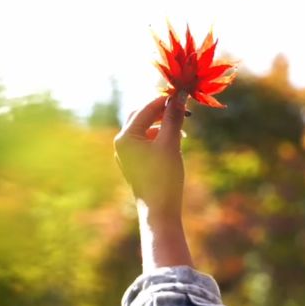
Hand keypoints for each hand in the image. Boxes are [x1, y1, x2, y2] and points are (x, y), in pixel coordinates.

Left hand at [114, 92, 191, 270]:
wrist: (159, 210)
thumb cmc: (164, 177)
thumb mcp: (171, 144)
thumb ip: (174, 118)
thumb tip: (179, 96)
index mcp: (126, 137)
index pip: (146, 109)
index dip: (165, 101)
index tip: (183, 95)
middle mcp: (122, 143)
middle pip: (141, 116)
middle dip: (161, 112)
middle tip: (181, 109)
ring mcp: (126, 154)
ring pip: (144, 129)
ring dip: (161, 125)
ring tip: (181, 130)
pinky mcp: (134, 163)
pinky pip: (145, 142)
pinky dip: (159, 137)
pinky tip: (173, 143)